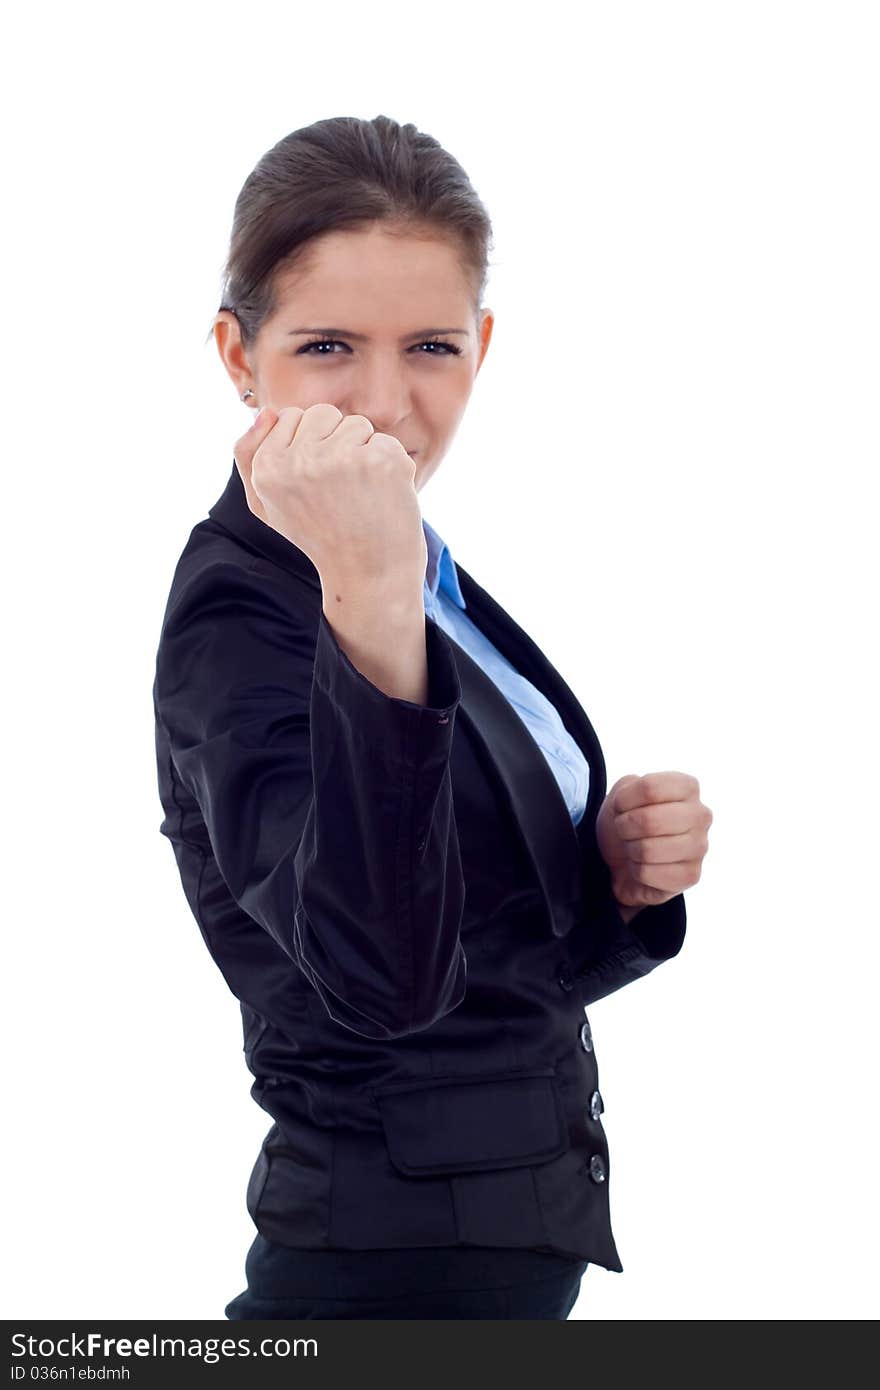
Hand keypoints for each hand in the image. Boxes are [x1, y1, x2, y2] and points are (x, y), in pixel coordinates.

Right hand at [233, 403, 426, 590]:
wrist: (369, 576)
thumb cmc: (318, 536)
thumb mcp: (267, 505)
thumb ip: (250, 456)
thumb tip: (268, 412)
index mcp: (267, 468)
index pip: (290, 417)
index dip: (308, 446)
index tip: (316, 483)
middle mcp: (299, 461)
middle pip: (322, 413)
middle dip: (335, 442)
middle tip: (339, 489)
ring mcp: (342, 458)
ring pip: (356, 424)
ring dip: (362, 452)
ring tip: (360, 494)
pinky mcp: (380, 460)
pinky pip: (385, 440)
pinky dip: (389, 466)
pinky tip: (382, 498)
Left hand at [596, 772, 711, 911]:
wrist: (622, 858)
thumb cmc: (627, 822)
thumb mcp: (622, 793)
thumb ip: (631, 785)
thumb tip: (644, 801)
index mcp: (687, 787)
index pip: (650, 788)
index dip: (623, 800)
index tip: (621, 807)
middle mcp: (700, 815)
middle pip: (649, 820)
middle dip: (624, 827)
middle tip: (624, 830)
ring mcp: (699, 846)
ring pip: (648, 850)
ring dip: (630, 849)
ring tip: (634, 846)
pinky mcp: (691, 875)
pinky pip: (648, 873)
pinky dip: (635, 871)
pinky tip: (643, 865)